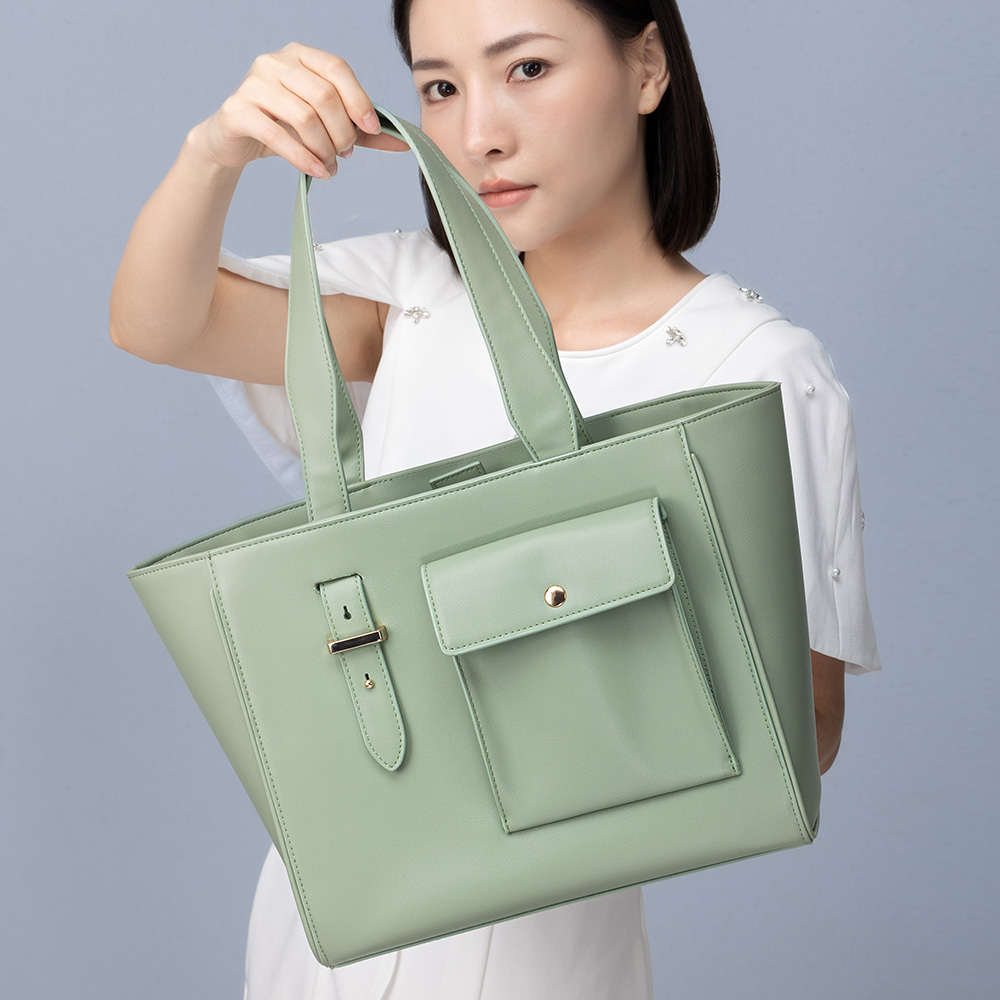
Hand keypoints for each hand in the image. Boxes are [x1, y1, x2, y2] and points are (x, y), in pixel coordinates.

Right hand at [189, 42, 408, 177]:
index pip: (338, 69)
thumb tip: (403, 142)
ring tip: (330, 166)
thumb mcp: (324, 126)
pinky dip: (304, 159)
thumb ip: (361, 131)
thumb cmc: (283, 128)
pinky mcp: (237, 110)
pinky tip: (318, 172)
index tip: (372, 129)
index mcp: (299, 55)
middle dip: (342, 132)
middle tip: (345, 154)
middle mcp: (274, 62)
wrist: (233, 141)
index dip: (359, 100)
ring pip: (304, 117)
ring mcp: (253, 83)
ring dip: (324, 148)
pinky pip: (278, 136)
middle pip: (324, 96)